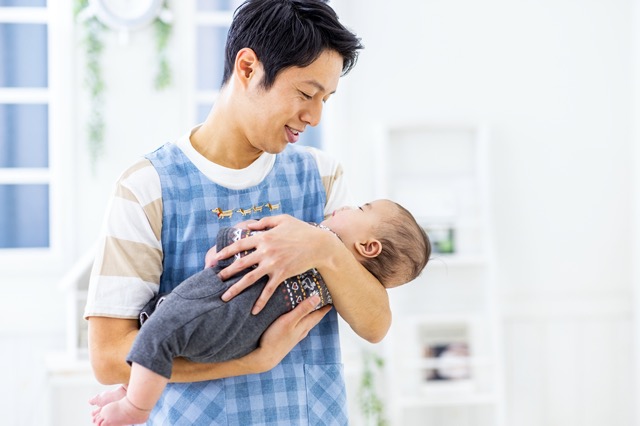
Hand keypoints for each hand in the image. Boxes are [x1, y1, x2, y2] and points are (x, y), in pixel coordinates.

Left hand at [215, 215, 335, 313]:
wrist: (319, 245)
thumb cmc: (302, 230)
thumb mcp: (282, 219)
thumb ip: (264, 222)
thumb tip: (249, 225)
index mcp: (264, 237)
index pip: (239, 245)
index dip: (225, 252)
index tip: (215, 258)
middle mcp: (265, 251)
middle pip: (240, 264)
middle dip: (226, 272)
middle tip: (216, 279)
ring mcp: (273, 264)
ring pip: (250, 278)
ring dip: (236, 289)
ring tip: (225, 297)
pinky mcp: (282, 275)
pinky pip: (268, 290)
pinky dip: (260, 302)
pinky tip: (253, 311)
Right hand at [246, 295, 330, 371]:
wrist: (265, 357)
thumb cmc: (275, 338)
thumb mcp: (289, 321)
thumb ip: (302, 310)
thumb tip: (317, 298)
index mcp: (304, 325)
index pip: (318, 314)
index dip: (325, 306)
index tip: (331, 297)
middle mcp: (302, 331)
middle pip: (314, 318)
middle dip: (320, 309)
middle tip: (324, 300)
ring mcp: (296, 336)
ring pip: (307, 323)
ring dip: (311, 315)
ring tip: (313, 307)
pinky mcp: (289, 339)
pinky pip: (299, 327)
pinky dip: (302, 320)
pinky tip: (298, 320)